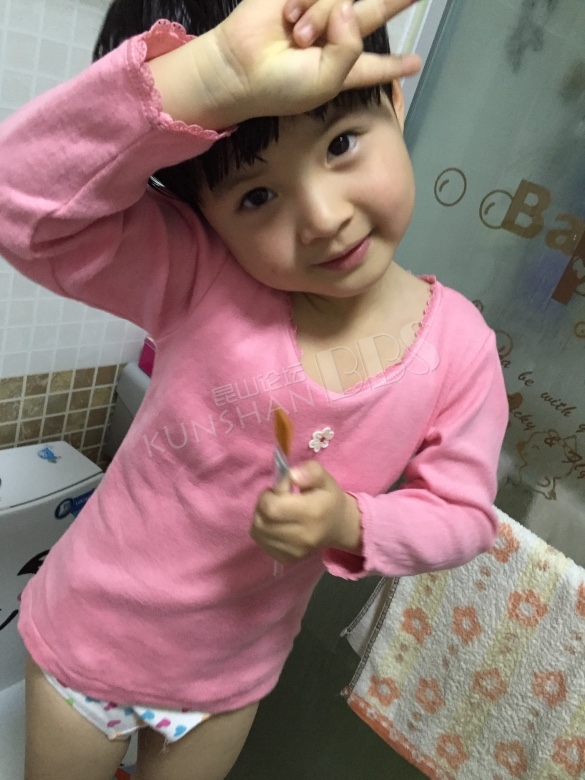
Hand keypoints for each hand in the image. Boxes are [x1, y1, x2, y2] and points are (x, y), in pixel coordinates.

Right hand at [194, 0, 421, 124]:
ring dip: (321, 19)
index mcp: (343, 68)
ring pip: (343, 2)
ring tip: (298, 38)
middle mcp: (335, 37)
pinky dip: (306, 5)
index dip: (394, 65)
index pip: (374, 65)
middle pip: (373, 12)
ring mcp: (318, 12)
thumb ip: (351, 49)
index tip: (415, 63)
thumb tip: (348, 5)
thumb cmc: (282, 86)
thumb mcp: (327, 81)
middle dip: (398, 0)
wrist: (241, 65)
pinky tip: (289, 18)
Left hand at [251, 461, 361, 562]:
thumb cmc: (328, 498)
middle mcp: (303, 536)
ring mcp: (295, 551)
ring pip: (258, 532)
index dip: (268, 495)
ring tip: (275, 511)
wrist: (339, 526)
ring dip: (260, 517)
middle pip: (262, 521)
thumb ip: (310, 471)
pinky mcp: (287, 559)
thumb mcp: (324, 478)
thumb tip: (292, 475)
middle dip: (262, 505)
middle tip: (275, 499)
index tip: (279, 489)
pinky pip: (262, 542)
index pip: (272, 507)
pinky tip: (276, 524)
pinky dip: (263, 531)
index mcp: (312, 513)